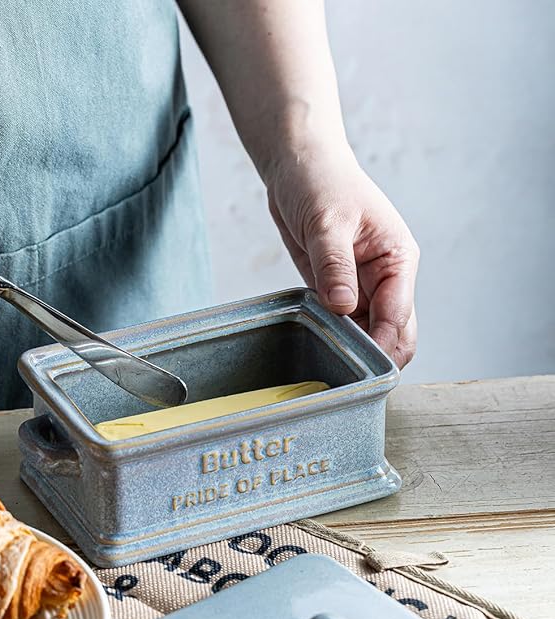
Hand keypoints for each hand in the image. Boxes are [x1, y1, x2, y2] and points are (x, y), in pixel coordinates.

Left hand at [267, 143, 418, 366]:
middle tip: (345, 374)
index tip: (360, 368)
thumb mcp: (327, 222)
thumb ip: (334, 266)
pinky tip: (319, 348)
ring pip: (369, 334)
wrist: (297, 166)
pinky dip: (335, 338)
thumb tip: (344, 307)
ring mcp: (362, 287)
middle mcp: (386, 278)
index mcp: (398, 259)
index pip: (399, 316)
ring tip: (328, 365)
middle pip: (394, 334)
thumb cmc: (320, 181)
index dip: (382, 345)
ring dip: (353, 350)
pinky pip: (343, 325)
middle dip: (375, 356)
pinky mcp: (337, 291)